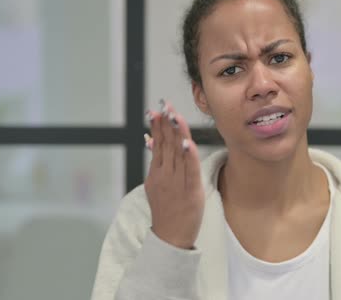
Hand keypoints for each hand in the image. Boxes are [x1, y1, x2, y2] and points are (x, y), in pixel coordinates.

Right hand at [144, 100, 203, 249]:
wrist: (170, 237)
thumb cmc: (166, 209)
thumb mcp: (155, 183)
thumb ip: (155, 161)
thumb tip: (150, 139)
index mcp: (156, 172)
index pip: (157, 143)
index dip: (158, 125)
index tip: (156, 109)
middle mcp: (165, 174)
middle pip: (166, 144)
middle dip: (166, 123)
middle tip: (165, 104)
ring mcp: (177, 182)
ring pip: (177, 153)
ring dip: (176, 133)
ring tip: (174, 115)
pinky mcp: (191, 190)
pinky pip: (190, 170)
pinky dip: (188, 156)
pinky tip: (187, 143)